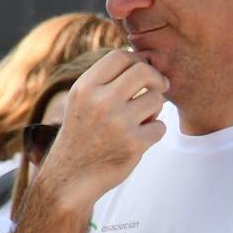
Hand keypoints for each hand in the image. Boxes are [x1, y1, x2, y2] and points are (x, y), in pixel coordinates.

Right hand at [33, 49, 168, 210]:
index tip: (144, 72)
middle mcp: (100, 101)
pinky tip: (139, 139)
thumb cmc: (83, 134)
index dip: (138, 60)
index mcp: (85, 87)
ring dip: (155, 109)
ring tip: (141, 120)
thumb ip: (107, 80)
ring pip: (156, 99)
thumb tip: (145, 62)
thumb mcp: (82, 101)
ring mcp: (118, 123)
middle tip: (159, 87)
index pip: (120, 56)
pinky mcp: (134, 144)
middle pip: (144, 72)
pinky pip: (160, 127)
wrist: (71, 177)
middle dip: (157, 78)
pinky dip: (154, 132)